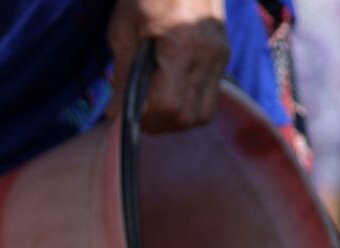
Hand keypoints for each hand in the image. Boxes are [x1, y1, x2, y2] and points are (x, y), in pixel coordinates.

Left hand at [108, 0, 228, 131]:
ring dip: (177, 119)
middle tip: (138, 113)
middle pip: (189, 117)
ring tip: (154, 106)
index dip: (146, 118)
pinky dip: (189, 103)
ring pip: (204, 112)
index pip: (170, 106)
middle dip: (160, 123)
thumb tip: (116, 113)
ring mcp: (220, 55)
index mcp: (182, 46)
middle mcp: (209, 55)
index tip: (126, 112)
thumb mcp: (124, 32)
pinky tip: (169, 92)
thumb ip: (122, 76)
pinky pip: (210, 96)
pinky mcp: (224, 54)